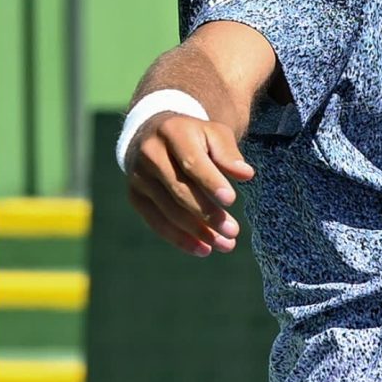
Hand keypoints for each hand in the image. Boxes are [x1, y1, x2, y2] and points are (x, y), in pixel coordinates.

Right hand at [124, 114, 252, 256]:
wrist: (156, 134)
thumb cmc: (195, 136)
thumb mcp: (215, 134)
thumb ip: (229, 154)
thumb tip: (246, 174)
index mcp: (172, 133)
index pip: (191, 162)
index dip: (211, 182)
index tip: (232, 201)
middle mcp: (150, 154)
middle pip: (179, 189)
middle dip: (207, 213)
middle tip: (233, 231)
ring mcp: (139, 177)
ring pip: (168, 210)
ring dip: (197, 231)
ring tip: (225, 244)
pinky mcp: (136, 195)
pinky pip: (156, 221)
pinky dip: (179, 238)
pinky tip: (203, 249)